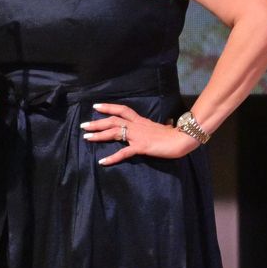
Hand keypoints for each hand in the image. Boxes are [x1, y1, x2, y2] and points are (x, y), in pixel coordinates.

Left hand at [81, 103, 199, 164]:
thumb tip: (165, 125)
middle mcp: (137, 126)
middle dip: (97, 122)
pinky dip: (112, 157)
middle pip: (113, 120)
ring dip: (99, 135)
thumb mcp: (162, 128)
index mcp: (141, 121)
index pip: (122, 110)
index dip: (108, 107)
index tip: (96, 106)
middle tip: (84, 125)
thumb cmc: (174, 135)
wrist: (182, 140)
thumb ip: (157, 127)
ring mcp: (138, 136)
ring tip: (86, 138)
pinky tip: (102, 161)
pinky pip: (123, 153)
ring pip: (114, 132)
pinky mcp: (141, 147)